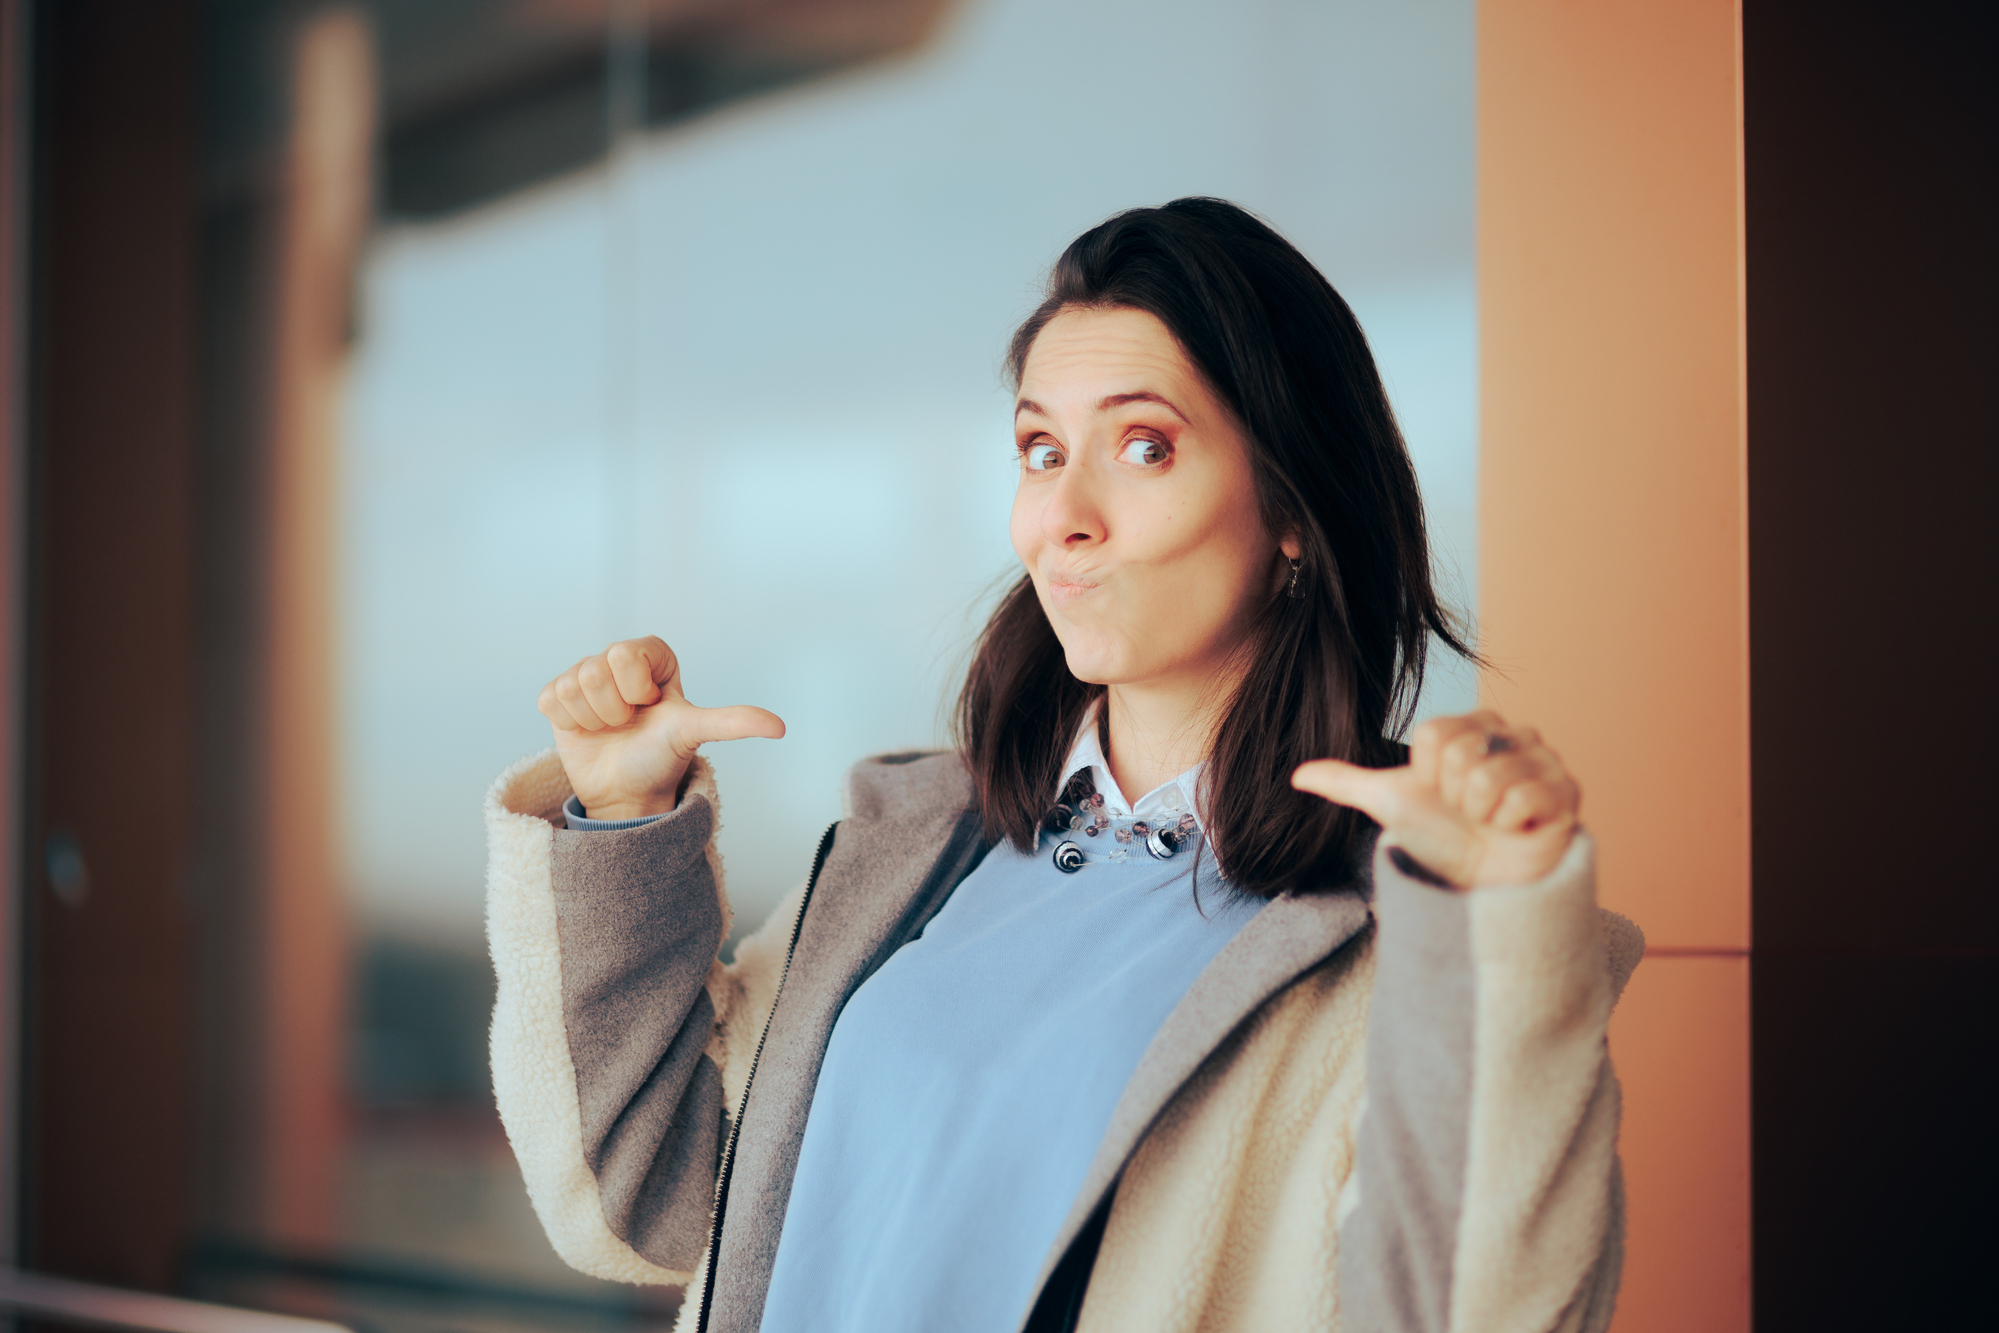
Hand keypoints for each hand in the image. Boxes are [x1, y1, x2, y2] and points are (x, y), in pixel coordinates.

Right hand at [538, 636, 784, 819]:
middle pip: (596, 668)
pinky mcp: (558, 696)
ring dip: (592, 719)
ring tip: (610, 730)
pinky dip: (569, 723)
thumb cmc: (663, 758)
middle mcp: (617, 660)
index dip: (636, 688)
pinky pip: (551, 698)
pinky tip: (588, 732)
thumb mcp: (695, 735)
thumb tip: (781, 728)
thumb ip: (733, 723)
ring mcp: (585, 676)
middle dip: (614, 707)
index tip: (650, 707)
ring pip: (573, 684)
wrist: (627, 792)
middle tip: (628, 723)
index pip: (627, 653)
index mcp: (651, 657)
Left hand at [1291, 710, 1580, 888]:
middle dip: (1455, 796)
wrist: (1482, 884)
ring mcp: (1546, 759)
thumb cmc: (1441, 839)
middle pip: (1462, 753)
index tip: (1441, 795)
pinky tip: (1517, 829)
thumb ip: (1347, 783)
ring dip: (1481, 814)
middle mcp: (1514, 733)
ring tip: (1493, 824)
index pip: (1434, 735)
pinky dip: (1511, 823)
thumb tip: (1295, 775)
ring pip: (1489, 777)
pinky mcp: (1569, 791)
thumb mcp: (1389, 805)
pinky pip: (1523, 796)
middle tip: (1470, 813)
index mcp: (1473, 725)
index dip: (1428, 775)